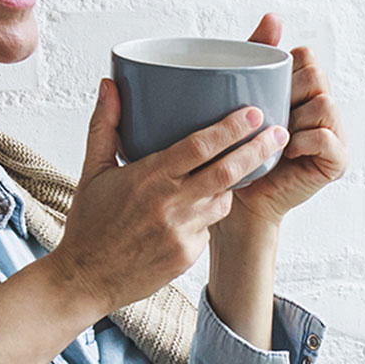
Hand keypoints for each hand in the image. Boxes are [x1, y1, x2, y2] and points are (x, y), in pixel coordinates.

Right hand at [50, 79, 288, 315]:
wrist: (85, 279)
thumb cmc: (89, 223)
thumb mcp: (92, 171)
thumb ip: (105, 125)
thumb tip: (109, 84)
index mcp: (149, 178)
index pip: (200, 146)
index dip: (231, 128)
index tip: (254, 112)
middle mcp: (171, 204)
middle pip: (228, 171)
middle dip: (258, 149)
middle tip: (279, 132)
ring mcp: (182, 232)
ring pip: (223, 199)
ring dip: (233, 183)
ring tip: (242, 167)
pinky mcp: (187, 255)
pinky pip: (208, 227)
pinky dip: (207, 214)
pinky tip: (194, 210)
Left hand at [225, 14, 347, 228]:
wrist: (237, 199)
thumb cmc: (237, 150)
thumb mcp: (243, 97)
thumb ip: (256, 55)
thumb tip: (273, 16)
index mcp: (304, 88)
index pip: (304, 56)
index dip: (284, 72)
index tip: (264, 95)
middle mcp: (324, 106)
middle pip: (316, 75)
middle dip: (288, 95)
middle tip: (269, 120)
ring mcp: (335, 133)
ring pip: (323, 103)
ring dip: (294, 120)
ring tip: (277, 139)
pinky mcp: (337, 160)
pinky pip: (326, 136)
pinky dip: (303, 142)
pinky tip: (287, 153)